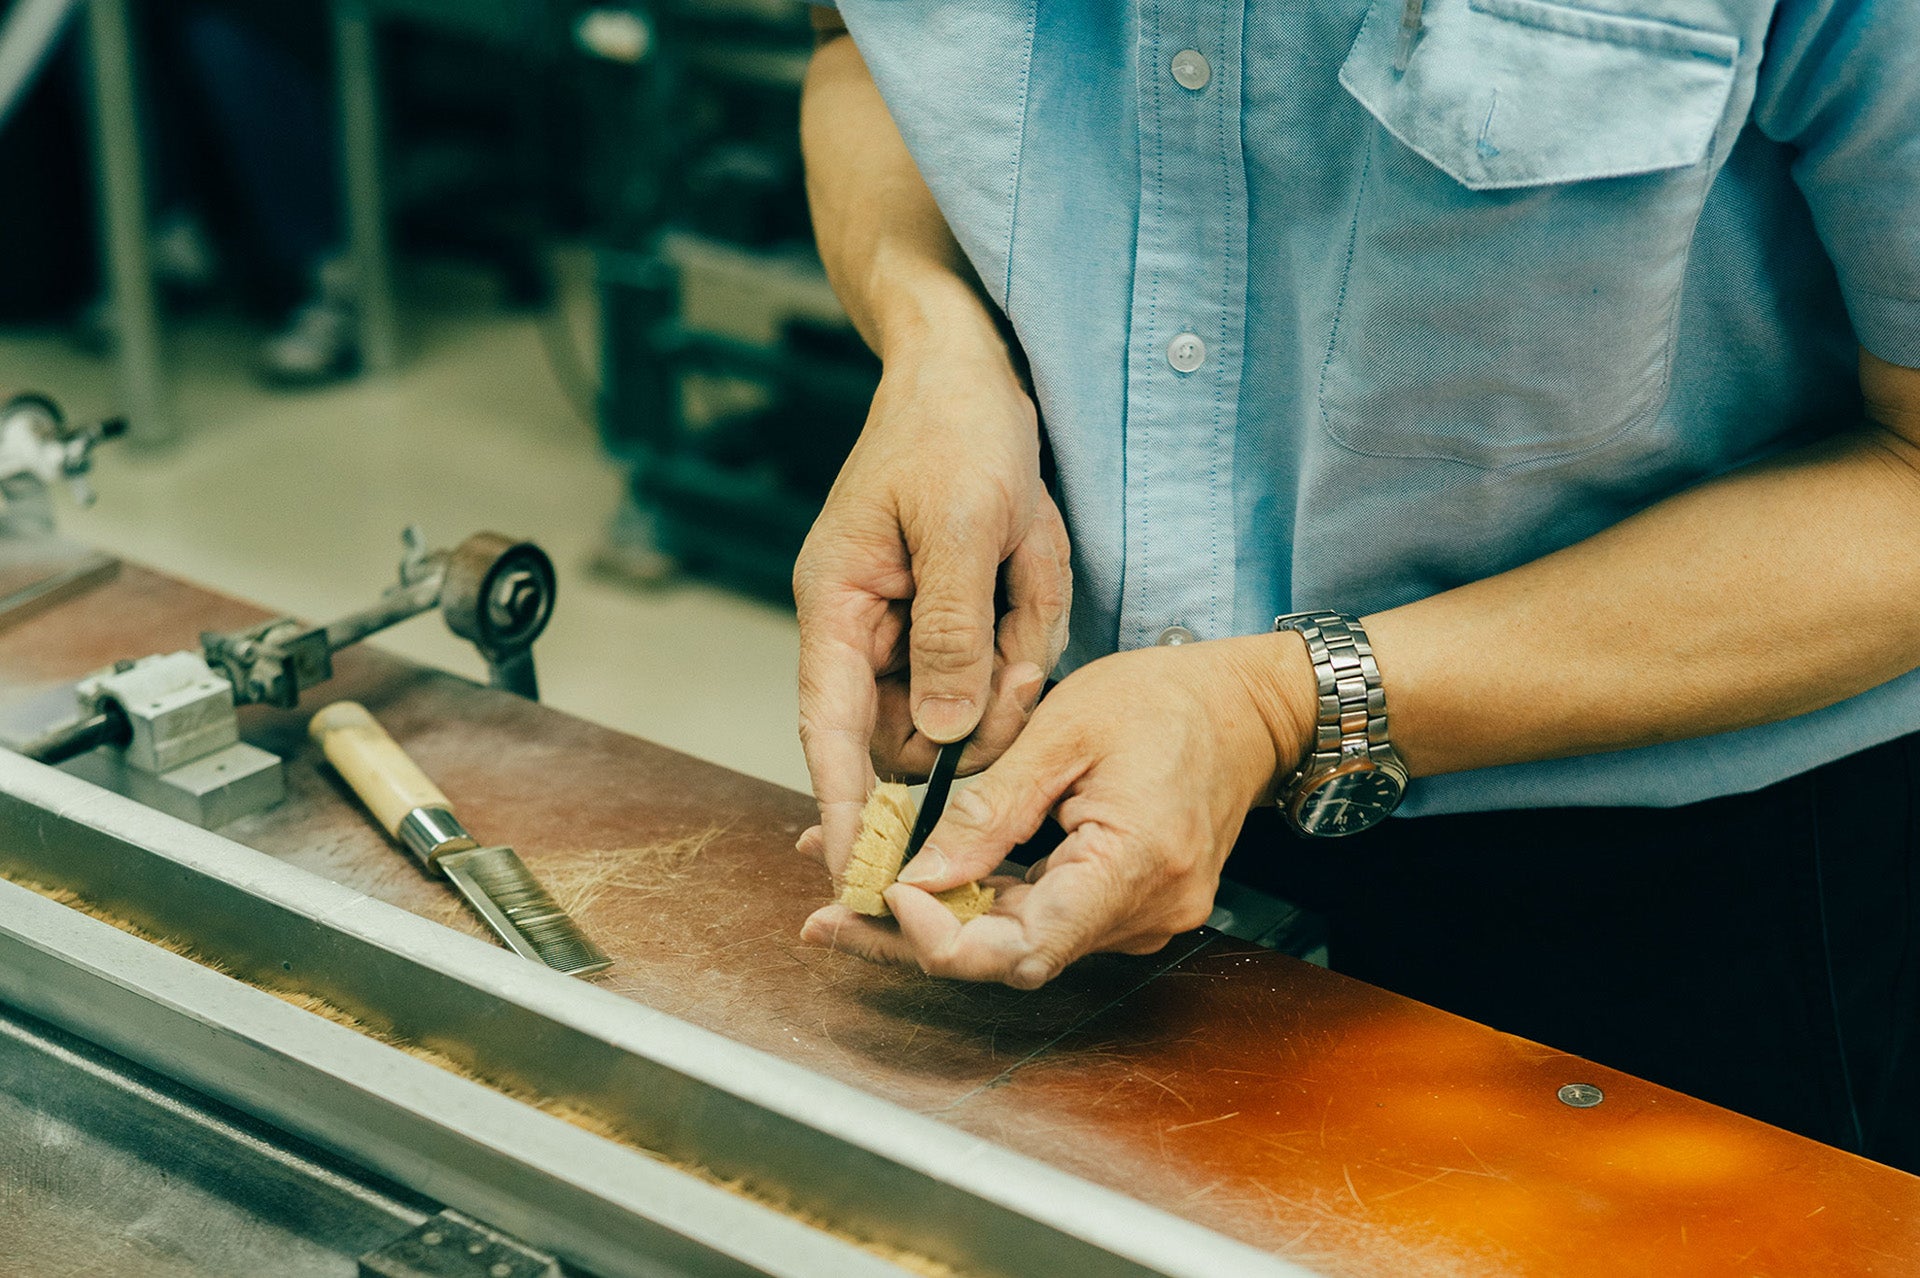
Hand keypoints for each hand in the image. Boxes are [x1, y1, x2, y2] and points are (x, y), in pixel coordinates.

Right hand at [794, 336, 1071, 866]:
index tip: (863, 876)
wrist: (971, 364)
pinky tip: (1023, 564)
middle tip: (1018, 656)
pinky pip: (994, 661)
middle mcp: (865, 630)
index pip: (830, 734)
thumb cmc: (951, 428)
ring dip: (1009, 660)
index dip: (845, 810)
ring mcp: (909, 624)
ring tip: (1020, 575)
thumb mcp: (960, 525)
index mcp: (838, 609)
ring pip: (965, 700)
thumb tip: (948, 734)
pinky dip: (1024, 630)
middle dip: (976, 712)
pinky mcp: (951, 614)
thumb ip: (951, 634)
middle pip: (912, 730)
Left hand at [799, 633, 1315, 986]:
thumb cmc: (1167, 701)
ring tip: (853, 877)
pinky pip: (1040, 917)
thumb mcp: (1062, 731)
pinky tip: (920, 873)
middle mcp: (1142, 915)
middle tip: (826, 913)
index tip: (886, 888)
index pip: (1018, 950)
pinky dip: (978, 898)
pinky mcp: (1126, 907)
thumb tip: (918, 873)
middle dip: (910, 936)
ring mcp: (1138, 919)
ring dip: (937, 914)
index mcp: (1132, 866)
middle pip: (1005, 958)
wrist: (1250, 709)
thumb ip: (989, 810)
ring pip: (1015, 942)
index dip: (939, 937)